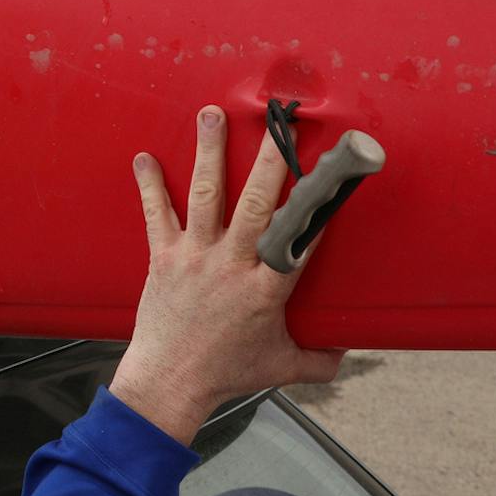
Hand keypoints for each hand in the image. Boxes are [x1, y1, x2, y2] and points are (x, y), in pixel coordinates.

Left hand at [108, 104, 343, 444]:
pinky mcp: (164, 257)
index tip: (331, 173)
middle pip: (257, 204)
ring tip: (213, 113)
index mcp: (268, 289)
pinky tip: (144, 157)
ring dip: (210, 152)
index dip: (316, 207)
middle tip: (279, 123)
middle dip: (270, 161)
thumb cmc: (228, 373)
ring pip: (207, 195)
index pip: (299, 239)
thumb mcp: (284, 368)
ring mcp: (195, 257)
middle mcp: (232, 265)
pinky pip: (157, 215)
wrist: (170, 382)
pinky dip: (151, 186)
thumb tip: (351, 351)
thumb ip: (321, 358)